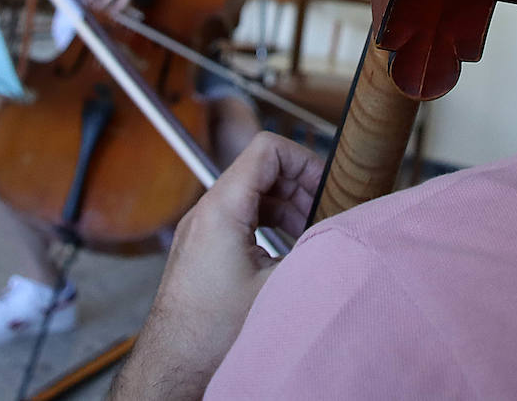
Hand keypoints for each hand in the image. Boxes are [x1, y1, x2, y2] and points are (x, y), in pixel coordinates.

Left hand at [108, 133, 322, 400]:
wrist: (173, 366)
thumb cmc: (212, 333)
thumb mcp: (278, 286)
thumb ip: (312, 249)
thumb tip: (343, 232)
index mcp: (222, 209)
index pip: (267, 149)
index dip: (303, 160)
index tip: (326, 184)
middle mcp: (205, 211)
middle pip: (261, 167)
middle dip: (299, 183)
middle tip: (325, 210)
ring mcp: (200, 228)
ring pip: (252, 191)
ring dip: (286, 203)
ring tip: (311, 229)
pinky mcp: (201, 247)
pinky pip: (240, 214)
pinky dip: (269, 220)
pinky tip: (288, 246)